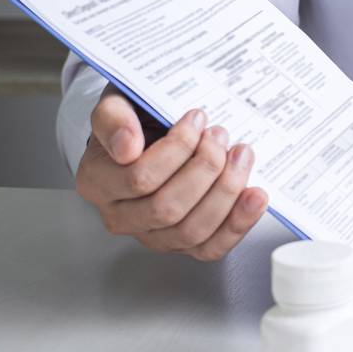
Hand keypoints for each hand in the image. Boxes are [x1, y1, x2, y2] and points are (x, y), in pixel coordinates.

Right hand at [74, 85, 267, 260]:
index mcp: (97, 182)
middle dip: (205, 169)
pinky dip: (238, 223)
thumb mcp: (117, 103)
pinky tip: (255, 196)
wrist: (150, 133)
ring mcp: (153, 236)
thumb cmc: (135, 120)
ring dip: (225, 192)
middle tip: (221, 136)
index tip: (198, 118)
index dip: (177, 148)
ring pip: (191, 231)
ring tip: (241, 156)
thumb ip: (112, 118)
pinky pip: (211, 248)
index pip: (138, 178)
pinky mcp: (184, 245)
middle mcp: (120, 216)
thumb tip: (126, 147)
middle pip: (167, 208)